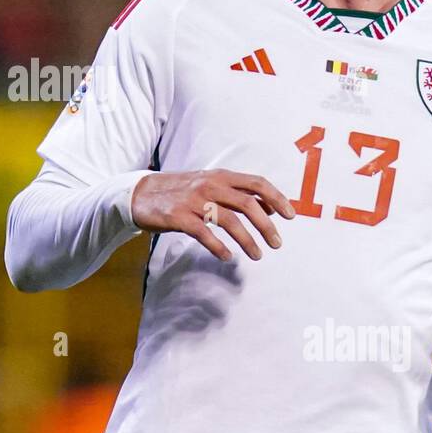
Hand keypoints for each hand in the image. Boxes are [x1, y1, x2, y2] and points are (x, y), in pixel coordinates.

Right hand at [130, 169, 295, 262]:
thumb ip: (238, 195)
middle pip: (247, 204)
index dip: (276, 198)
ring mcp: (194, 201)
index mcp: (221, 176)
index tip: (290, 215)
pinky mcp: (178, 217)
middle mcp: (210, 185)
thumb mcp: (210, 185)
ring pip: (229, 220)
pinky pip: (204, 233)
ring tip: (257, 255)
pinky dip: (218, 246)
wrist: (140, 193)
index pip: (256, 183)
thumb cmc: (181, 191)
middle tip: (277, 243)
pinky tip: (227, 257)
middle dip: (266, 225)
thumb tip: (269, 207)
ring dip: (247, 240)